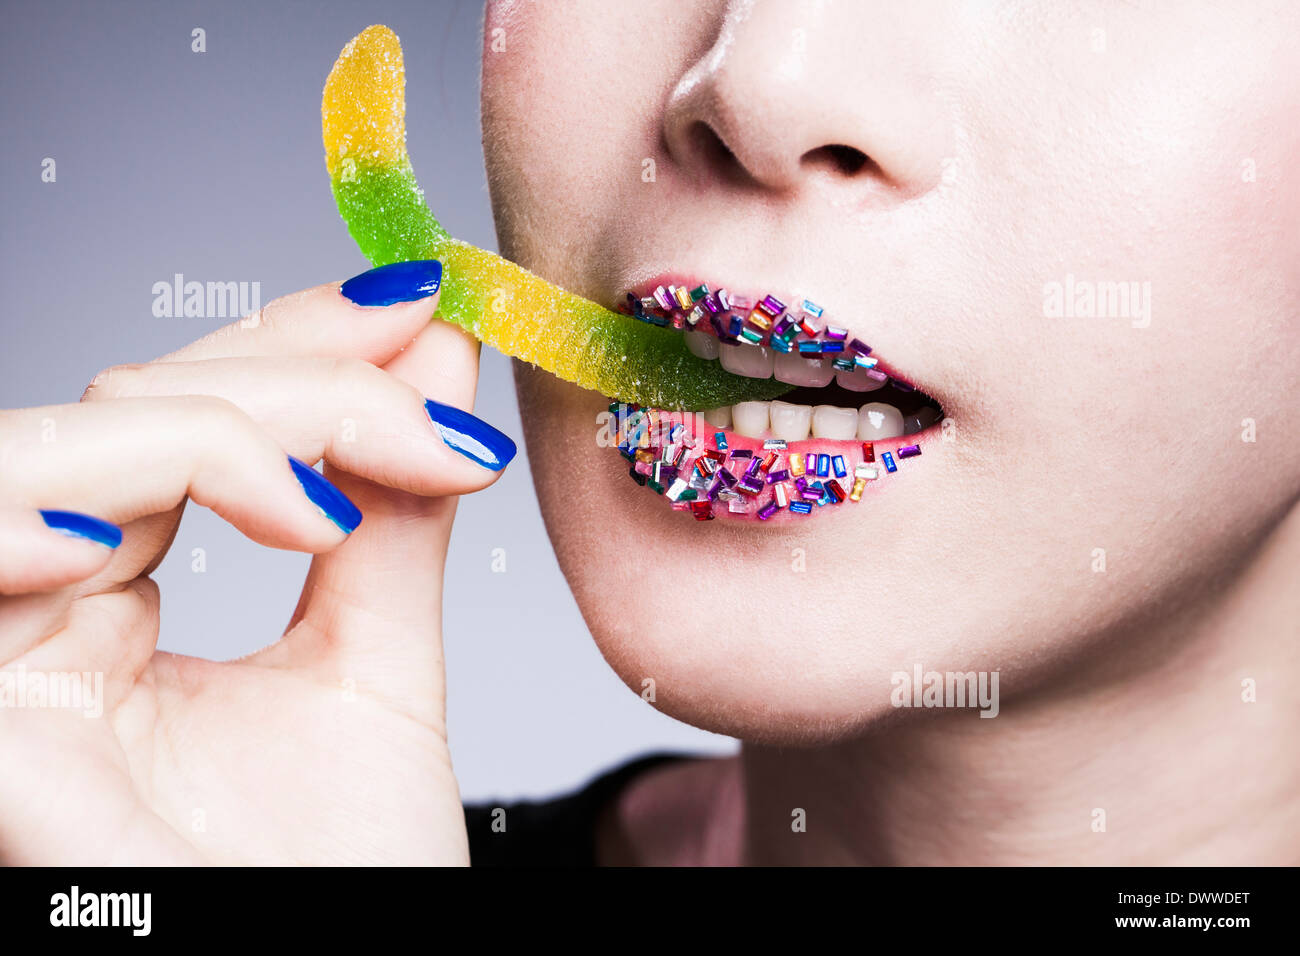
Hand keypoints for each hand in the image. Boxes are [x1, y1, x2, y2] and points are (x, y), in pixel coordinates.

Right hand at [0, 261, 515, 863]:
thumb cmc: (340, 879)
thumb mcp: (376, 670)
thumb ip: (395, 518)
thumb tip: (440, 357)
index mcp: (116, 613)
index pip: (184, 419)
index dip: (294, 337)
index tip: (419, 295)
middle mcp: (38, 626)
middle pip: (121, 411)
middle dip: (290, 382)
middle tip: (432, 415)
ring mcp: (1, 672)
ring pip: (48, 455)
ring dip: (210, 431)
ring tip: (334, 502)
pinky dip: (60, 508)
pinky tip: (223, 524)